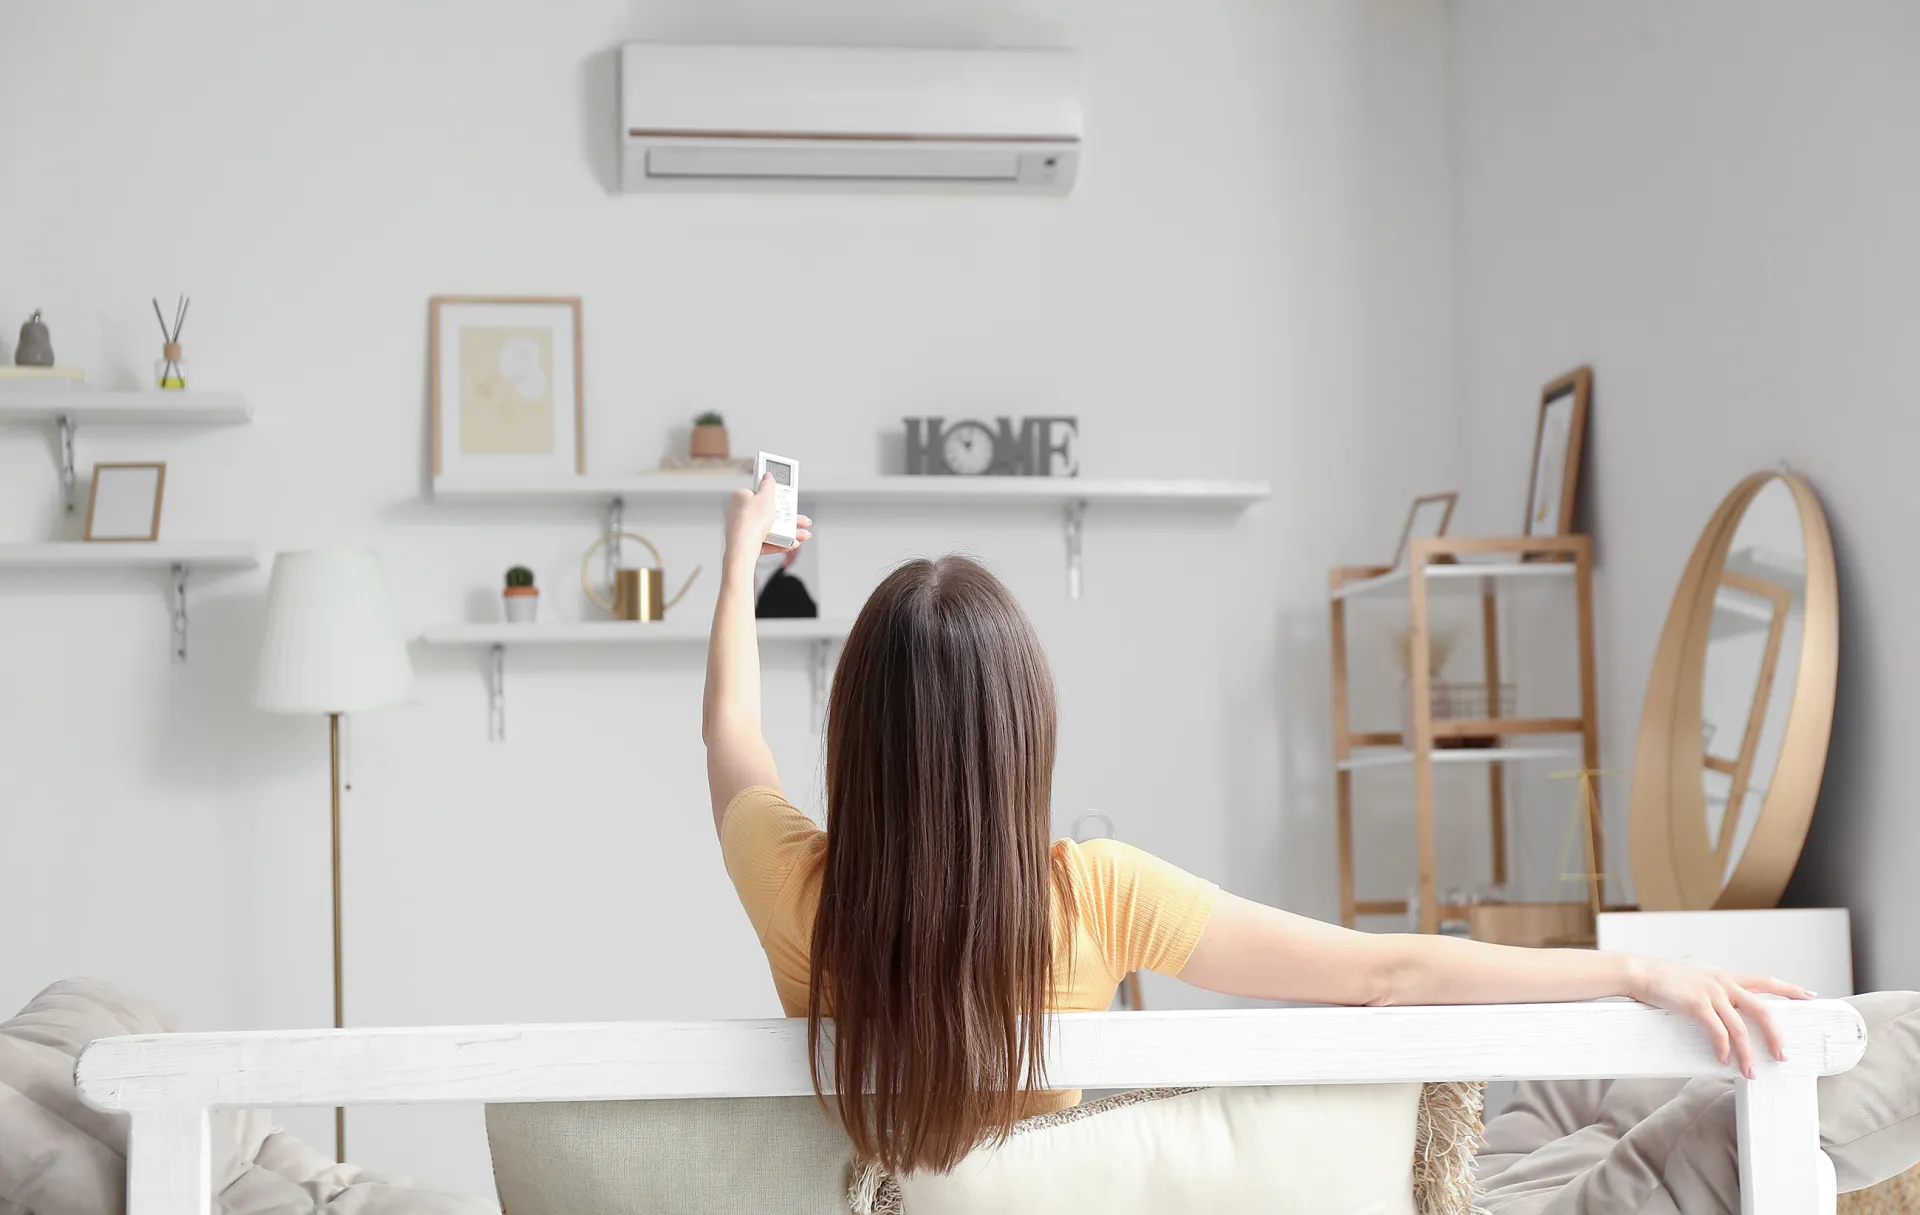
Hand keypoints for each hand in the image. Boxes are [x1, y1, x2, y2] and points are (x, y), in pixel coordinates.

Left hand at [725, 474, 812, 557]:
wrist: (743, 547)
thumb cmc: (751, 521)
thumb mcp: (765, 497)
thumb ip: (768, 484)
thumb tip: (767, 475)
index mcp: (741, 497)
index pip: (761, 494)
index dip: (777, 497)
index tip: (787, 499)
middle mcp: (740, 512)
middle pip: (769, 513)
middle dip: (789, 519)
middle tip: (801, 520)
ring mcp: (743, 529)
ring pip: (770, 529)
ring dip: (788, 532)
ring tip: (802, 535)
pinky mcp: (747, 543)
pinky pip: (766, 541)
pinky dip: (779, 542)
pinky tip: (791, 543)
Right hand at [1625, 957, 1812, 1077]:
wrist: (1639, 972)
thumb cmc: (1662, 977)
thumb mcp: (1695, 977)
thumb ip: (1712, 988)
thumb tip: (1721, 1005)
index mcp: (1725, 977)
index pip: (1766, 981)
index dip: (1790, 989)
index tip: (1810, 996)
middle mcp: (1724, 983)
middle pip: (1764, 1011)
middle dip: (1776, 1036)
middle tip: (1782, 1056)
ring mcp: (1711, 994)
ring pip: (1742, 1029)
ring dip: (1747, 1054)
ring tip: (1749, 1072)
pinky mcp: (1697, 1005)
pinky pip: (1718, 1033)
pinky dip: (1723, 1049)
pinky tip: (1722, 1061)